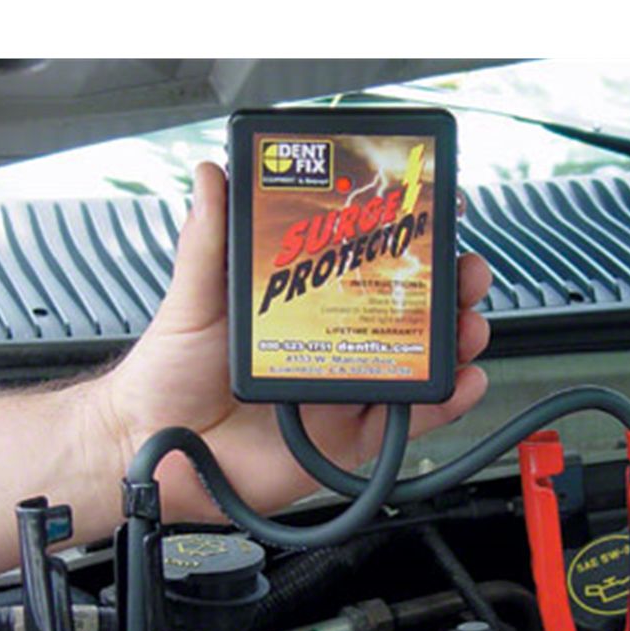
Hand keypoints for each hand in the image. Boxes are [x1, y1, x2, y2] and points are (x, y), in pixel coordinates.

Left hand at [95, 162, 492, 520]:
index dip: (401, 238)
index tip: (430, 208)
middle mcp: (329, 342)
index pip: (360, 262)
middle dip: (446, 285)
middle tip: (463, 269)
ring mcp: (344, 389)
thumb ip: (207, 244)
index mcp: (299, 304)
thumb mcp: (191, 302)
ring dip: (454, 339)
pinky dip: (445, 403)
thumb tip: (214, 178)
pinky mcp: (350, 438)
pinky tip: (464, 381)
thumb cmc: (168, 378)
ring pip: (416, 360)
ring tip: (469, 324)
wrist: (160, 452)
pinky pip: (408, 421)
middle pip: (404, 308)